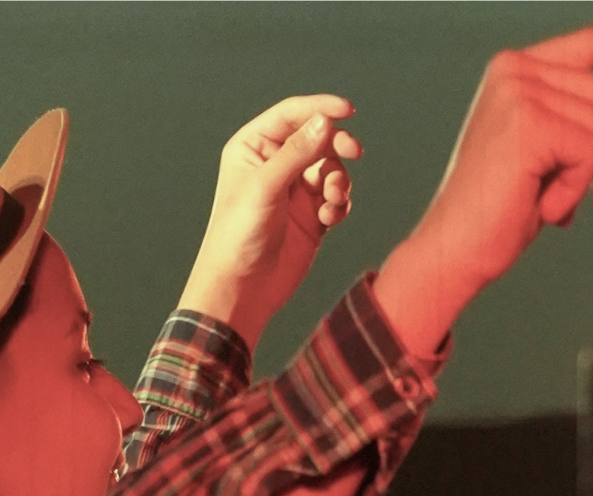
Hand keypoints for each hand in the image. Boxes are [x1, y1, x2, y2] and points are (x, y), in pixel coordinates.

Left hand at [180, 95, 362, 348]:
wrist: (242, 288)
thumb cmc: (239, 236)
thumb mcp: (266, 186)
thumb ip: (297, 152)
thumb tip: (325, 121)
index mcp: (253, 148)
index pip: (292, 115)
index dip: (320, 109)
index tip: (348, 111)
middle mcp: (275, 165)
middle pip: (318, 139)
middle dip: (337, 146)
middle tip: (354, 153)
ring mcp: (295, 191)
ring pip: (332, 170)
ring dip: (340, 182)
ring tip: (332, 202)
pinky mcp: (311, 216)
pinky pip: (337, 198)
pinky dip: (341, 204)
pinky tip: (331, 218)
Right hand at [374, 27, 592, 354]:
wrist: (456, 248)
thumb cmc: (502, 210)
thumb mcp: (553, 156)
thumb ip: (585, 120)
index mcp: (517, 69)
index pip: (591, 45)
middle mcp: (515, 68)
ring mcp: (519, 90)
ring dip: (591, 176)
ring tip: (553, 200)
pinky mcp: (528, 120)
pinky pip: (591, 150)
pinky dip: (577, 187)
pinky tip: (545, 205)